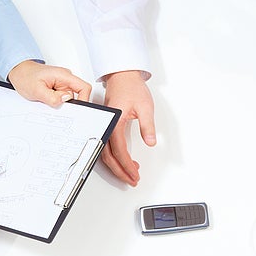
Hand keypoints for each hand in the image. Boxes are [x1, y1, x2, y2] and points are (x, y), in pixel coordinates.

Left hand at [7, 59, 92, 105]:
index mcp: (63, 76)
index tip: (79, 109)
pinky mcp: (58, 88)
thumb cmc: (25, 76)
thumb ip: (51, 97)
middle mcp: (65, 79)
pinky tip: (45, 99)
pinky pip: (61, 98)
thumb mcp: (36, 90)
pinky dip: (54, 102)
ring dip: (58, 103)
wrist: (18, 71)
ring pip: (67, 99)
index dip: (84, 99)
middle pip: (76, 96)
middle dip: (65, 104)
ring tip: (44, 99)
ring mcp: (62, 83)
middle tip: (51, 104)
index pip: (84, 88)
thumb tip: (64, 101)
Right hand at [100, 70, 156, 185]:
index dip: (127, 165)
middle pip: (108, 156)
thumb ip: (148, 126)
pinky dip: (114, 157)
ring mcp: (104, 126)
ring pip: (105, 153)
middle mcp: (106, 125)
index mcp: (115, 122)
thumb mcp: (145, 106)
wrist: (122, 75)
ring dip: (117, 166)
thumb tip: (150, 142)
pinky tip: (125, 160)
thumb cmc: (132, 87)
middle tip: (132, 180)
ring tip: (130, 173)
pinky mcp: (106, 125)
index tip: (134, 174)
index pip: (119, 150)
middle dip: (120, 171)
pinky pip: (106, 146)